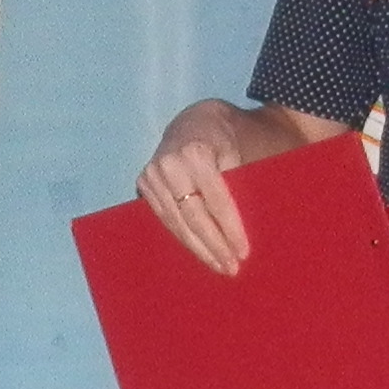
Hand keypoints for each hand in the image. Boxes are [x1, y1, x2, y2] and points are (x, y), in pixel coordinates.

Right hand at [138, 101, 268, 273]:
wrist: (198, 120)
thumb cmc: (229, 139)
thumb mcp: (242, 154)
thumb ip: (241, 186)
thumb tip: (244, 232)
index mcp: (196, 151)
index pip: (216, 200)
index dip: (231, 229)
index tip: (244, 252)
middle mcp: (169, 162)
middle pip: (193, 216)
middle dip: (213, 245)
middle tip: (231, 268)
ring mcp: (152, 173)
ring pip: (176, 221)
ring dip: (198, 248)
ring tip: (218, 265)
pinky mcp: (144, 182)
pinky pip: (165, 218)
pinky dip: (182, 236)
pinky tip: (198, 251)